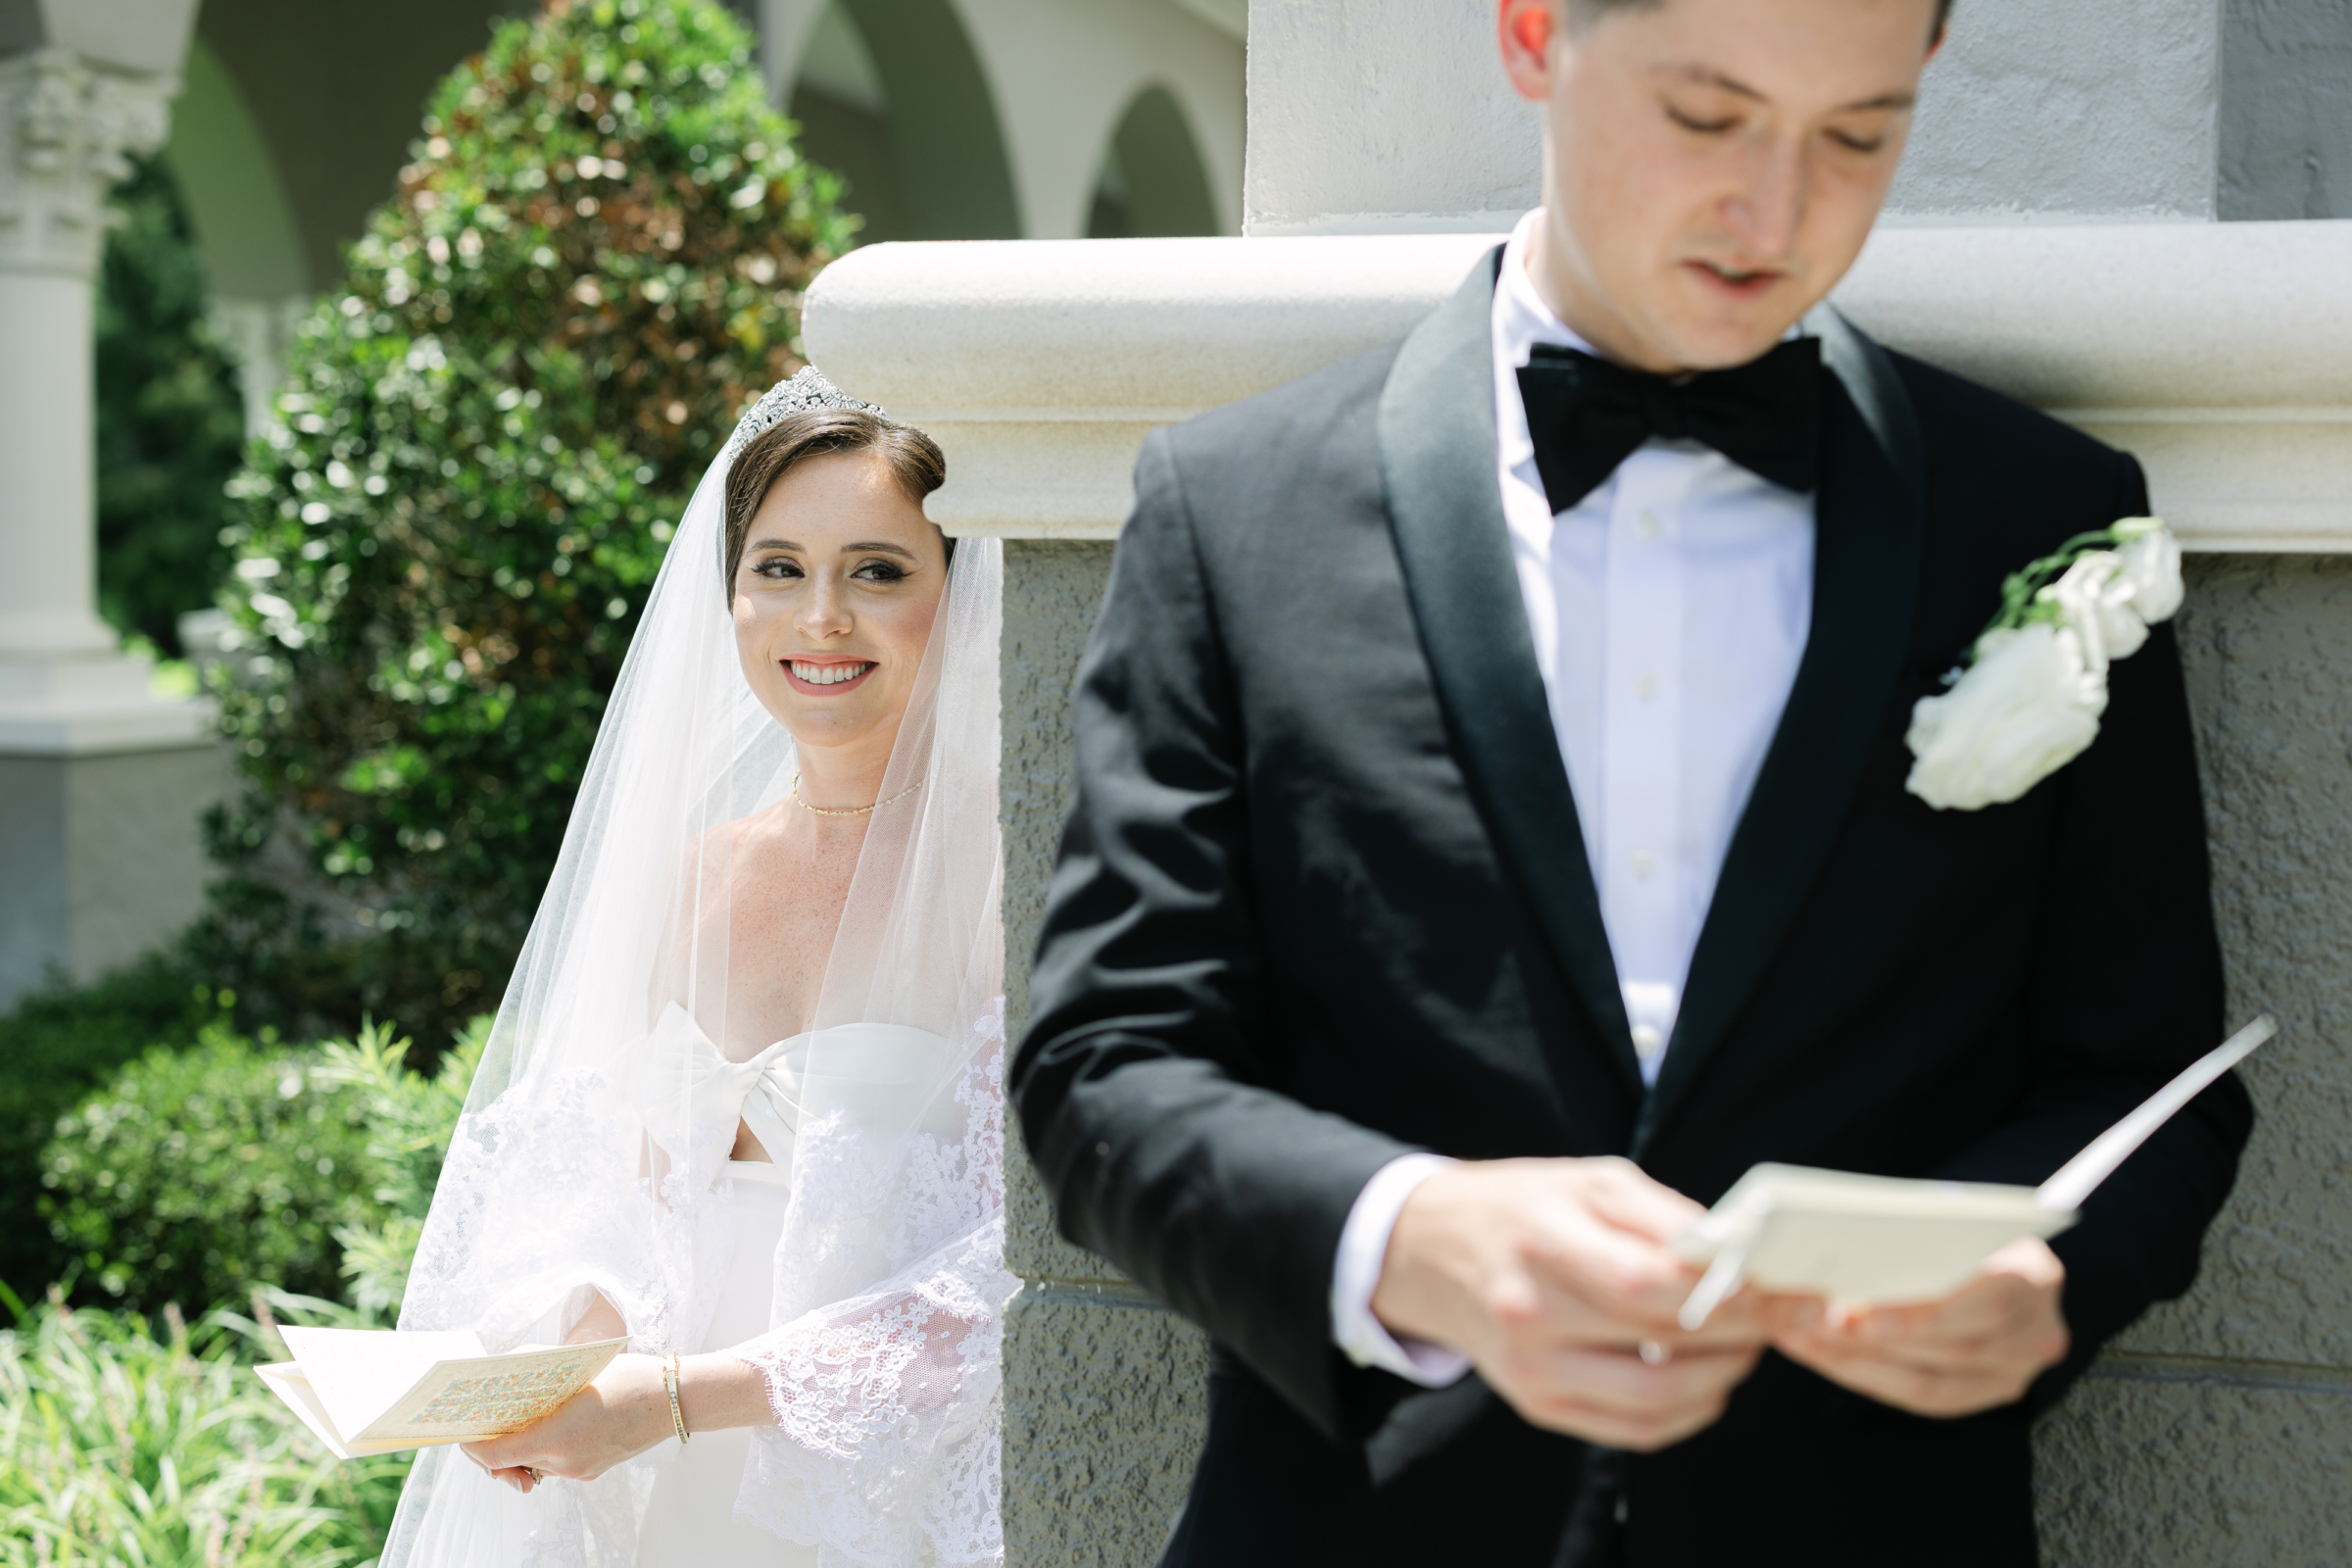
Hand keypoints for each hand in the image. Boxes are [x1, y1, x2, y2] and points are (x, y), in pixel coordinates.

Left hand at [462, 1354, 677, 1492]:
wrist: (674, 1399)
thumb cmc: (627, 1377)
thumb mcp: (575, 1366)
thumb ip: (535, 1369)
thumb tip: (503, 1367)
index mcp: (555, 1437)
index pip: (493, 1455)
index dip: (472, 1445)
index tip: (464, 1431)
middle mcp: (563, 1462)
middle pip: (510, 1460)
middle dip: (497, 1442)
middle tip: (488, 1423)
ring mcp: (578, 1471)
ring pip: (533, 1462)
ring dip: (523, 1443)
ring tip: (527, 1418)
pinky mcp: (591, 1471)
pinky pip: (556, 1462)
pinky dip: (548, 1445)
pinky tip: (559, 1422)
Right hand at [1371, 1156, 1820, 1450]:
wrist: (1426, 1252)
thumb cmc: (1518, 1207)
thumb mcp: (1588, 1182)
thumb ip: (1666, 1217)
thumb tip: (1740, 1255)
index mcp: (1541, 1243)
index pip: (1647, 1285)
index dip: (1723, 1292)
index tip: (1771, 1282)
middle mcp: (1529, 1316)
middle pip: (1662, 1346)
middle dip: (1739, 1332)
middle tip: (1773, 1311)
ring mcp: (1531, 1372)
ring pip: (1657, 1402)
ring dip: (1722, 1377)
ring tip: (1742, 1344)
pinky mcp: (1538, 1407)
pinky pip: (1636, 1431)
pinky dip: (1689, 1410)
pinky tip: (1704, 1377)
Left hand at [1773, 1237, 2069, 1416]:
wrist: (1988, 1247)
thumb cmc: (1956, 1226)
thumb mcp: (1949, 1217)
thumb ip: (1914, 1235)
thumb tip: (1833, 1243)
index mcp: (2036, 1276)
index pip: (1981, 1304)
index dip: (1915, 1316)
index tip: (1850, 1312)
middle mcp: (2038, 1332)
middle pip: (1953, 1349)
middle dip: (1874, 1341)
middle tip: (1810, 1326)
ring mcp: (2018, 1369)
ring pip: (1932, 1382)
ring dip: (1859, 1363)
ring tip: (1804, 1340)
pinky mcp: (1989, 1391)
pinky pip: (1925, 1397)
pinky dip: (1870, 1377)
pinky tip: (1825, 1357)